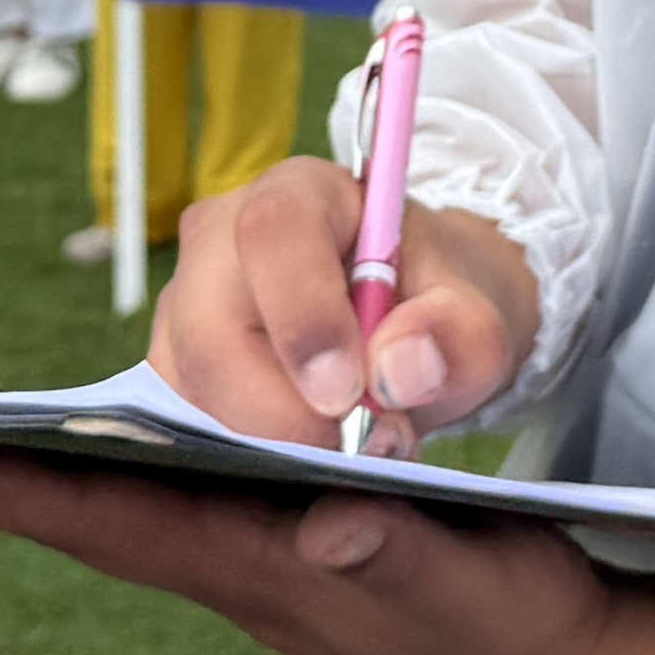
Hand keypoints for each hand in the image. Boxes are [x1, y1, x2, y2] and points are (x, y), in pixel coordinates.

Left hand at [0, 433, 654, 654]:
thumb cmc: (513, 627)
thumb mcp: (469, 587)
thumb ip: (398, 556)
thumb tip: (328, 515)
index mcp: (254, 572)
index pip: (95, 519)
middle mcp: (233, 566)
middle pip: (80, 511)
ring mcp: (254, 558)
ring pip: (119, 504)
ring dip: (33, 472)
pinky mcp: (288, 541)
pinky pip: (172, 499)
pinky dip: (114, 471)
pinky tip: (95, 447)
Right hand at [153, 161, 534, 444]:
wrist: (416, 328)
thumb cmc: (439, 306)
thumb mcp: (480, 316)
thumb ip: (457, 334)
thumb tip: (398, 370)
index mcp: (300, 194)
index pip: (274, 232)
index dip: (303, 316)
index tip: (348, 393)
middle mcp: (220, 239)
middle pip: (209, 329)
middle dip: (280, 412)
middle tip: (358, 449)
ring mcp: (185, 306)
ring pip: (189, 388)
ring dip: (265, 443)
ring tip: (348, 450)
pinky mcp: (174, 368)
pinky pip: (186, 423)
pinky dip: (244, 457)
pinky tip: (305, 460)